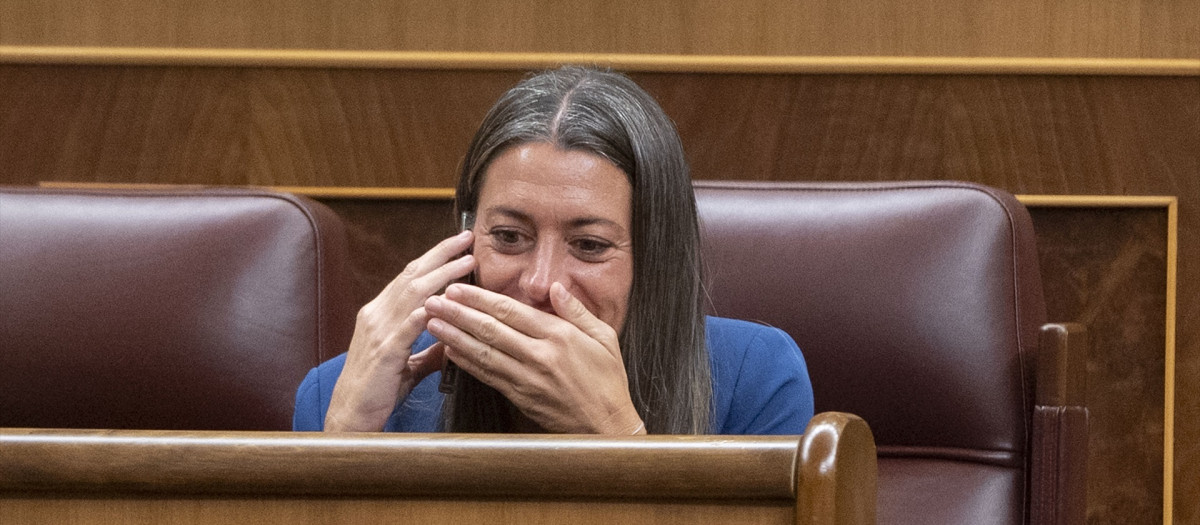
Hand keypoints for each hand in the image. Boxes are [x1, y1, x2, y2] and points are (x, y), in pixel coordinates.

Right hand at [324, 230, 475, 431]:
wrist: (350, 417)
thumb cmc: (378, 390)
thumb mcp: (407, 363)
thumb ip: (429, 349)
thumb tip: (452, 341)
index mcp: (379, 314)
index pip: (409, 277)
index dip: (433, 259)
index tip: (458, 246)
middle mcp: (376, 315)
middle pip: (411, 275)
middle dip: (441, 254)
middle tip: (467, 239)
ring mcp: (379, 332)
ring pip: (412, 294)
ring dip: (442, 275)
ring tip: (467, 263)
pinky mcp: (385, 353)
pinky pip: (407, 327)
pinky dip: (426, 312)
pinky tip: (445, 302)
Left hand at [425, 282, 644, 433]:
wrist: (606, 425)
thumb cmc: (608, 380)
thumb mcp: (604, 337)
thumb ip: (577, 311)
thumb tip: (556, 287)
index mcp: (559, 336)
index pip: (511, 312)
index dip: (480, 299)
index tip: (458, 288)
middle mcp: (539, 356)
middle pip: (490, 330)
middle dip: (458, 314)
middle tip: (433, 300)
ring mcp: (527, 379)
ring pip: (483, 353)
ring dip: (454, 337)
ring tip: (432, 323)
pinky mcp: (520, 397)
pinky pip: (487, 376)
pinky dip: (466, 363)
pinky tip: (449, 353)